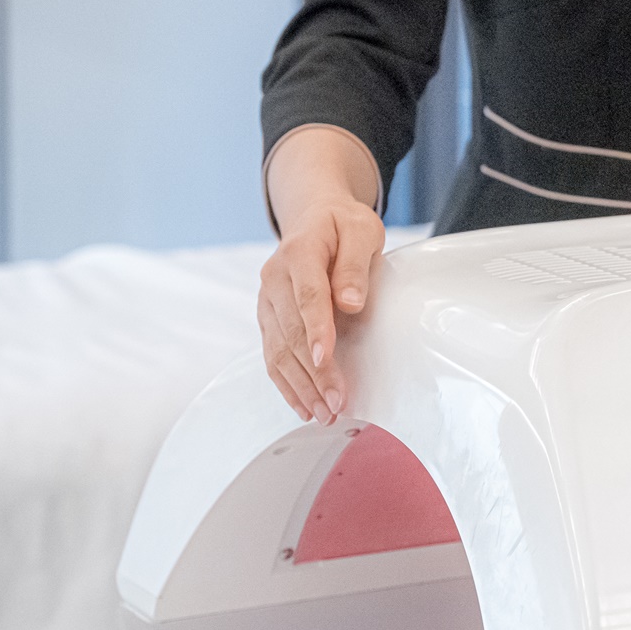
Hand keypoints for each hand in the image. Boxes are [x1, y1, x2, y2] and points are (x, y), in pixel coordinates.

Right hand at [258, 126, 384, 422]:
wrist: (314, 216)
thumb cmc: (343, 226)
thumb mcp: (362, 231)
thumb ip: (356, 265)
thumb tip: (350, 302)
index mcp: (300, 252)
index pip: (308, 295)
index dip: (315, 329)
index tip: (324, 358)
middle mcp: (275, 278)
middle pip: (292, 330)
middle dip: (313, 371)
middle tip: (336, 402)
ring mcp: (268, 300)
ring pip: (278, 349)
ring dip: (300, 386)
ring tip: (324, 413)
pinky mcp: (268, 317)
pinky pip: (272, 355)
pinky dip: (286, 383)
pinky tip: (303, 406)